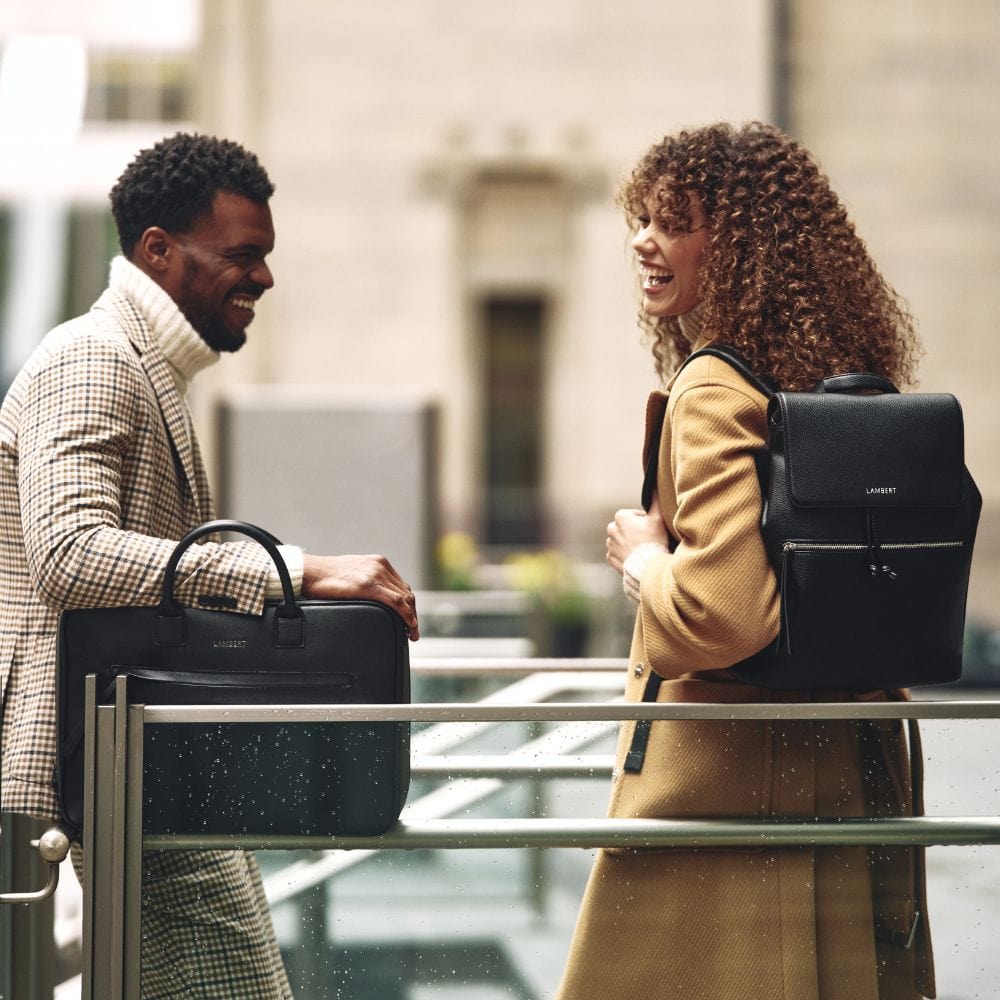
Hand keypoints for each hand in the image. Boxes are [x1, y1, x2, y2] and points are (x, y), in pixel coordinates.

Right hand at [302, 553, 419, 639]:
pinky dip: (406, 615)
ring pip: (405, 598)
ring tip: (412, 633)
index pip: (401, 585)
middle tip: (413, 630)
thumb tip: (370, 599)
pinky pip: (396, 602)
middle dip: (412, 612)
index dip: (409, 604)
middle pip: (406, 592)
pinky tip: (409, 626)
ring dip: (412, 617)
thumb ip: (365, 582)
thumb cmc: (324, 577)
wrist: (309, 572)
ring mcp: (376, 574)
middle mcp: (380, 566)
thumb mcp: (352, 575)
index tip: (410, 619)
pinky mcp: (369, 585)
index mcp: (378, 563)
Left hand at [606, 493, 667, 574]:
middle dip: (634, 531)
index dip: (644, 521)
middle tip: (647, 539)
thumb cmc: (653, 541)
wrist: (647, 566)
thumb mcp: (657, 519)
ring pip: (621, 540)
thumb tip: (653, 483)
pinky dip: (624, 554)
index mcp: (621, 517)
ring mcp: (610, 544)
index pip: (634, 516)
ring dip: (629, 543)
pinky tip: (635, 556)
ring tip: (641, 549)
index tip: (651, 529)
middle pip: (626, 528)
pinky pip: (617, 553)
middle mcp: (611, 529)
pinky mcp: (610, 557)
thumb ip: (654, 501)